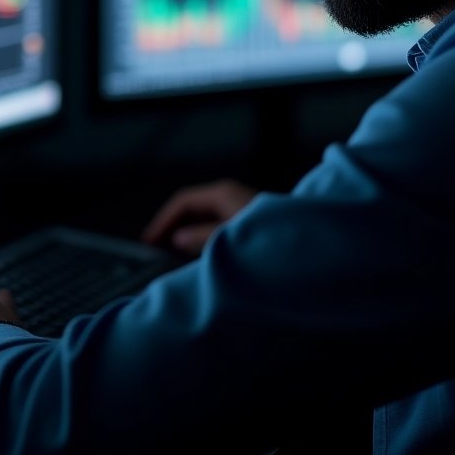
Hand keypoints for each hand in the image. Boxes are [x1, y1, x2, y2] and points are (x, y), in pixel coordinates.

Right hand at [141, 178, 257, 256]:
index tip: (148, 242)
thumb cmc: (268, 239)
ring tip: (172, 258)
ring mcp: (241, 210)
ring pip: (205, 221)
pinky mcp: (249, 225)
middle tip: (155, 251)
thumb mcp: (225, 239)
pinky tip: (200, 260)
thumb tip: (178, 238)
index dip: (162, 221)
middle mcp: (231, 197)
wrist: (307, 248)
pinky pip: (218, 230)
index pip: (182, 202)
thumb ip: (199, 239)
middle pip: (193, 210)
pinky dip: (203, 242)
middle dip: (172, 229)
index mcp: (222, 194)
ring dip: (188, 237)